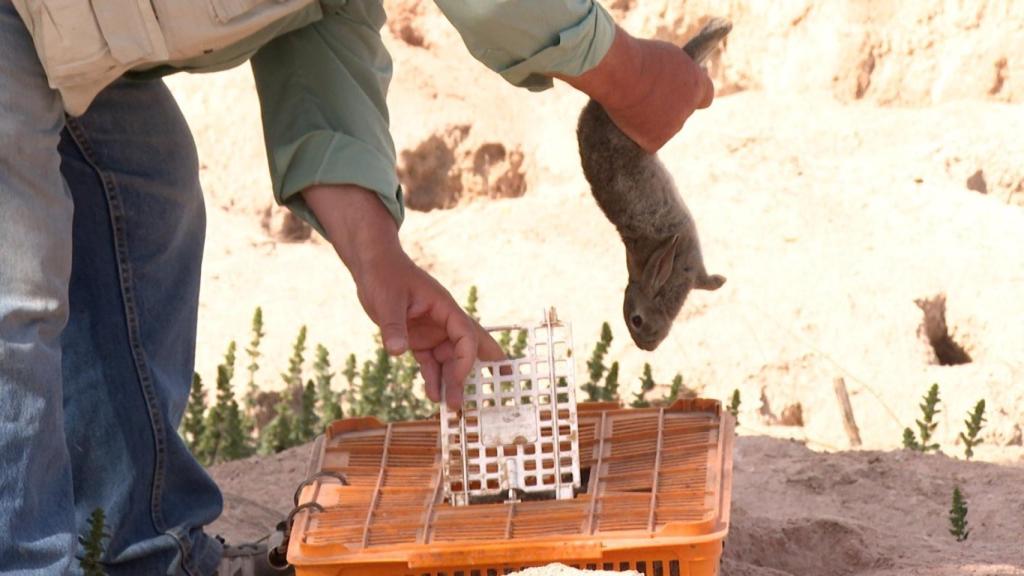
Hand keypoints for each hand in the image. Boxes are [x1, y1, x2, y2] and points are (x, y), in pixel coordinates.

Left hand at [303, 184, 504, 407]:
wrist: (373, 267)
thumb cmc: (384, 275)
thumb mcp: (386, 301)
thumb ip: (393, 327)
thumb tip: (396, 352)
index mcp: (444, 307)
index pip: (465, 335)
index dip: (466, 358)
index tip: (458, 379)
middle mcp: (443, 321)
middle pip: (467, 348)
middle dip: (475, 371)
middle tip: (490, 393)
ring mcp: (432, 331)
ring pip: (448, 360)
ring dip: (451, 382)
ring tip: (452, 407)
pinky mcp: (418, 338)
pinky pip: (430, 362)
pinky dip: (433, 378)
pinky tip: (433, 396)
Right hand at [558, 26, 713, 152]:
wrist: (620, 73)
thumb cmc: (639, 58)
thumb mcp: (667, 56)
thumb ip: (678, 73)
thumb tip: (679, 81)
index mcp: (697, 85)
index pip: (705, 98)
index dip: (691, 95)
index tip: (679, 92)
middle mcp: (689, 108)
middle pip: (680, 112)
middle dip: (667, 107)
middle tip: (645, 95)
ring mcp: (673, 127)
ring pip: (664, 127)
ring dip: (652, 119)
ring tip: (633, 102)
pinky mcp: (655, 141)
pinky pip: (648, 140)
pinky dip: (639, 132)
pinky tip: (629, 117)